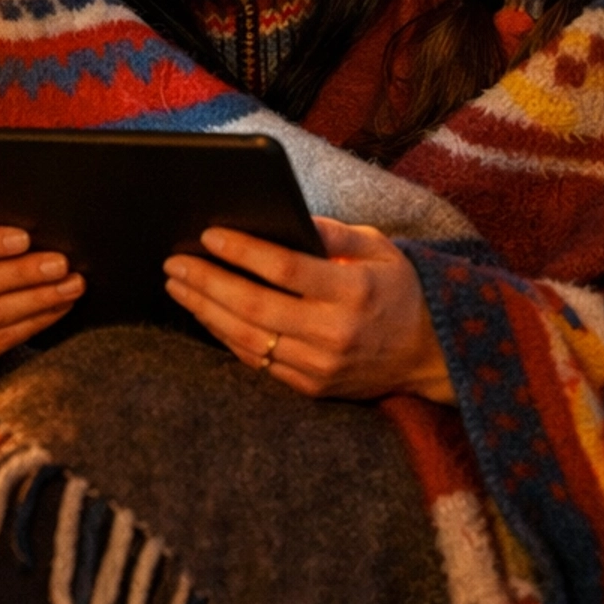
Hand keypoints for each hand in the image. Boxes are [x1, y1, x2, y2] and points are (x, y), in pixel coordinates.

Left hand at [164, 217, 454, 402]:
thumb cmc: (399, 290)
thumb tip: (285, 216)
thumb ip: (334, 232)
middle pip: (255, 306)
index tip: (209, 234)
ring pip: (247, 339)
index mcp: (354, 290)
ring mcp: (320, 365)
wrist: (429, 355)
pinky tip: (206, 314)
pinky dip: (225, 337)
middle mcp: (335, 332)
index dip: (243, 252)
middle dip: (208, 282)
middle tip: (175, 262)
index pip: (286, 269)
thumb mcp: (380, 249)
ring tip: (178, 286)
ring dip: (206, 311)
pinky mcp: (310, 387)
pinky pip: (256, 363)